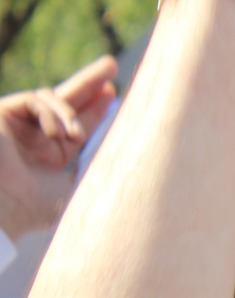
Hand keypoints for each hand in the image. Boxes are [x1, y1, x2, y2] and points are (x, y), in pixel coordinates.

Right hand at [0, 55, 116, 239]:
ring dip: (70, 112)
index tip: (115, 94)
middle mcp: (36, 138)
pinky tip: (54, 134)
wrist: (3, 207)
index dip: (97, 108)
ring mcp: (19, 125)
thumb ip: (99, 167)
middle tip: (111, 65)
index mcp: (54, 158)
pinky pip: (34, 100)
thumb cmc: (39, 207)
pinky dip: (49, 112)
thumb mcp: (80, 187)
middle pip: (67, 100)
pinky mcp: (3, 113)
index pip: (79, 124)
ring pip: (52, 97)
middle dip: (90, 82)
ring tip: (76, 135)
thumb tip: (134, 152)